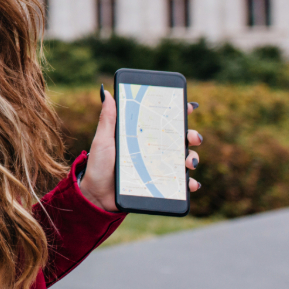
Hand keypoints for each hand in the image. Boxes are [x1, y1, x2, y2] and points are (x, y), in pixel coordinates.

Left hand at [79, 86, 203, 212]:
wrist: (96, 196)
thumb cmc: (98, 166)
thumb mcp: (103, 140)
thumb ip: (107, 118)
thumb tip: (106, 92)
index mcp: (140, 136)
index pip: (162, 121)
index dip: (178, 112)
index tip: (188, 107)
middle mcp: (152, 150)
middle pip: (179, 139)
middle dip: (191, 136)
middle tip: (193, 138)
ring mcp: (157, 167)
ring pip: (183, 159)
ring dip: (192, 158)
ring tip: (190, 163)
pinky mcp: (159, 185)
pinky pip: (180, 183)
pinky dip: (189, 182)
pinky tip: (191, 183)